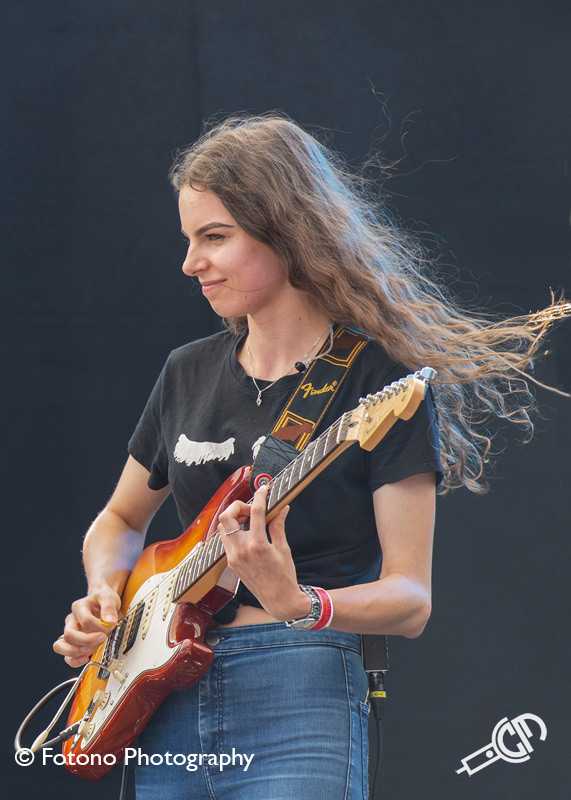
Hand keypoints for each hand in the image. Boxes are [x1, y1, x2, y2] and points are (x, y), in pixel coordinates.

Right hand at [53, 583, 120, 667]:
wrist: (102, 603)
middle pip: (69, 634)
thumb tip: (110, 621)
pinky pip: (67, 656)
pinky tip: (85, 659)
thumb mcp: (109, 598)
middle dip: (86, 640)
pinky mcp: (74, 643)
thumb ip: (109, 608)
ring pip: (60, 646)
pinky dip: (74, 660)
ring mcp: (71, 632)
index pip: (85, 620)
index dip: (98, 626)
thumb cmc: (103, 600)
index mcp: (79, 607)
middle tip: (102, 638)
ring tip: (87, 654)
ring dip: (74, 652)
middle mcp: (72, 620)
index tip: (109, 626)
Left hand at [218, 486, 310, 620]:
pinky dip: (232, 531)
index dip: (260, 496)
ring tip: (248, 519)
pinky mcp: (231, 563)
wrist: (278, 600)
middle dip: (237, 506)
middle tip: (250, 508)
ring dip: (233, 518)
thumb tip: (281, 508)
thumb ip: (278, 525)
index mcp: (257, 545)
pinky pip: (225, 540)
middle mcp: (241, 550)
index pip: (255, 512)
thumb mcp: (284, 548)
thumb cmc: (284, 576)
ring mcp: (233, 557)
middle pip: (226, 516)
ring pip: (222, 528)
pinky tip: (246, 532)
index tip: (264, 490)